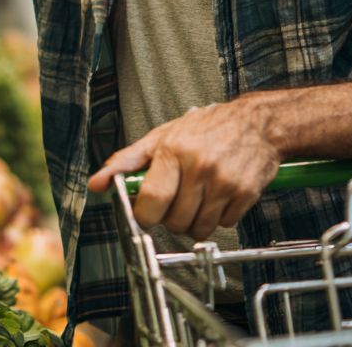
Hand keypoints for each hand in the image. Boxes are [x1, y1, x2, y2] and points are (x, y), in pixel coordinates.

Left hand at [87, 98, 280, 239]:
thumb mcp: (160, 137)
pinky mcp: (245, 194)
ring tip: (196, 198)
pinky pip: (224, 225)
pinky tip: (217, 196)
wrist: (255, 122)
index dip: (144, 215)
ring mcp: (224, 181)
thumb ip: (126, 162)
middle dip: (170, 218)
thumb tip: (97, 184)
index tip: (145, 212)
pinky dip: (219, 217)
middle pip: (175, 220)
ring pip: (199, 228)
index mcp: (173, 149)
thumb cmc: (205, 128)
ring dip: (194, 221)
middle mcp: (199, 166)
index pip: (152, 200)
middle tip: (175, 200)